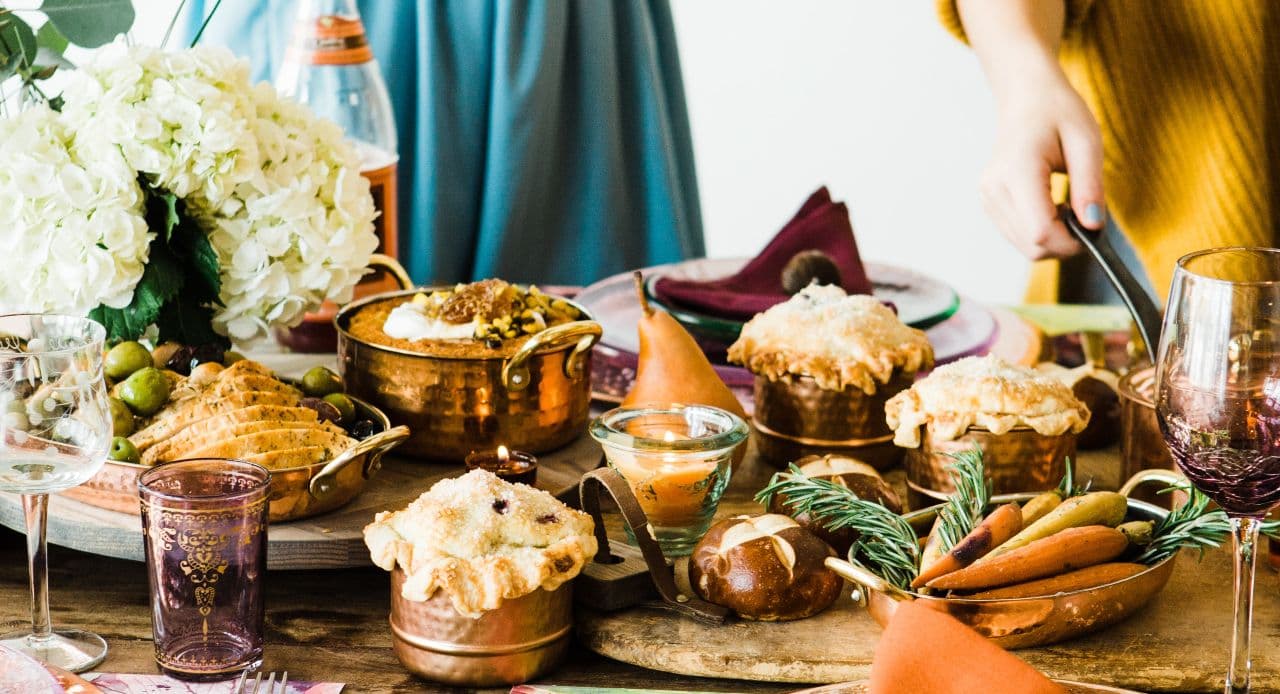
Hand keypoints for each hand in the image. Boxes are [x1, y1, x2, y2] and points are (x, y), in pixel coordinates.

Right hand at [979, 68, 1104, 259]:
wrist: (1025, 96)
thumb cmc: (1058, 112)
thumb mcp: (1086, 142)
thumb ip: (1090, 186)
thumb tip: (1093, 226)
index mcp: (1017, 171)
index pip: (1040, 231)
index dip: (1072, 241)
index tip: (1095, 227)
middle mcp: (994, 188)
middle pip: (1031, 245)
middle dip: (1065, 242)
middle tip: (1085, 216)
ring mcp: (988, 197)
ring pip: (1024, 245)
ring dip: (1053, 238)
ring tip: (1068, 206)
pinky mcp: (989, 203)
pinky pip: (1017, 235)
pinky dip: (1040, 232)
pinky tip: (1051, 207)